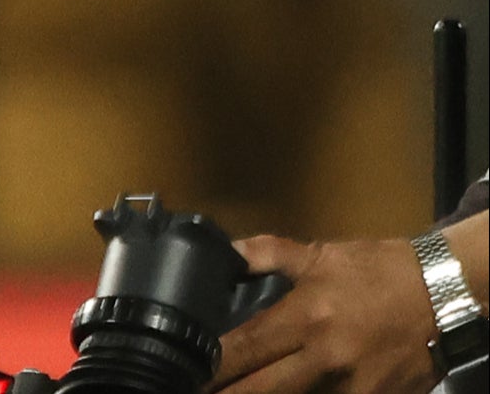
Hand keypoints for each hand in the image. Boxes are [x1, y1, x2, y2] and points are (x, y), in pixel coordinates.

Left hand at [213, 236, 438, 393]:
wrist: (443, 293)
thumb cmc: (377, 271)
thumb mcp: (319, 255)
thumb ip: (266, 254)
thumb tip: (225, 251)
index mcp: (306, 317)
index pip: (246, 347)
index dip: (214, 365)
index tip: (188, 372)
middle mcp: (326, 356)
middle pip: (264, 389)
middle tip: (201, 393)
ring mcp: (354, 386)